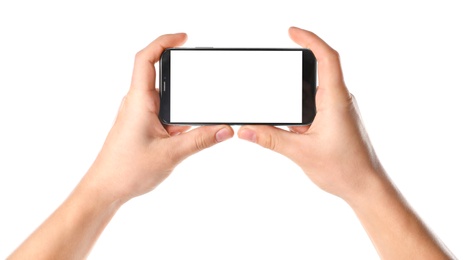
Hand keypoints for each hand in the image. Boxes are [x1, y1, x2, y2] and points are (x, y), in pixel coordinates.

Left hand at [85, 33, 233, 202]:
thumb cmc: (126, 170)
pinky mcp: (142, 126)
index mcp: (139, 101)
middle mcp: (137, 103)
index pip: (146, 59)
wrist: (105, 189)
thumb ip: (201, 140)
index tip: (183, 39)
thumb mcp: (171, 154)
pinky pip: (164, 113)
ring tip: (195, 115)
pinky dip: (178, 118)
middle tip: (202, 77)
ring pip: (165, 98)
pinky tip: (186, 134)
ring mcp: (139, 114)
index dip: (164, 42)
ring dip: (181, 104)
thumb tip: (225, 129)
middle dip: (183, 77)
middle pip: (161, 76)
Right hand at [238, 27, 381, 202]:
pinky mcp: (335, 121)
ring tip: (289, 121)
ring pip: (312, 94)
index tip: (292, 33)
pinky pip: (314, 108)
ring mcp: (338, 110)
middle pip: (316, 73)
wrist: (366, 187)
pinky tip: (295, 132)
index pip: (327, 58)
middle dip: (294, 75)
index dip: (310, 40)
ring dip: (296, 103)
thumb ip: (271, 139)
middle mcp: (339, 100)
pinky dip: (301, 114)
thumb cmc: (345, 169)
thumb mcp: (301, 152)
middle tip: (278, 77)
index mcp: (335, 100)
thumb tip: (247, 130)